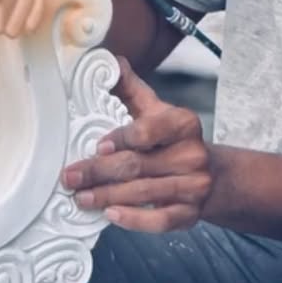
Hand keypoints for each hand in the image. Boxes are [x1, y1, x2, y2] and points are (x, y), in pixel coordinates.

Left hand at [61, 58, 211, 231]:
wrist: (210, 174)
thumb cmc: (170, 138)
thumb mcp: (155, 110)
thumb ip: (131, 89)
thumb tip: (111, 61)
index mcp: (184, 123)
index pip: (149, 130)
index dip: (121, 138)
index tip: (96, 146)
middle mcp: (193, 155)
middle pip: (139, 165)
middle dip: (99, 172)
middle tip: (71, 177)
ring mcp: (194, 187)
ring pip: (144, 193)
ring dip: (107, 197)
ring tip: (80, 198)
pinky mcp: (190, 214)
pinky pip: (160, 221)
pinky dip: (134, 220)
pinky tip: (110, 215)